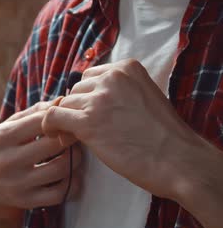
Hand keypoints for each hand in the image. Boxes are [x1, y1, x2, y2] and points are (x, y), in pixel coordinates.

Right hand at [0, 98, 81, 212]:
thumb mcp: (5, 127)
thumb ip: (32, 113)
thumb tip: (61, 101)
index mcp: (1, 137)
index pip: (42, 121)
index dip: (60, 118)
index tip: (66, 120)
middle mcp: (7, 161)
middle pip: (55, 144)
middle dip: (71, 137)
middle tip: (75, 135)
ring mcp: (17, 183)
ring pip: (61, 169)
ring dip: (75, 159)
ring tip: (74, 154)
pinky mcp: (26, 201)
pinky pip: (60, 193)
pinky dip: (71, 182)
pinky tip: (69, 174)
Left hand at [42, 59, 200, 198]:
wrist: (178, 161)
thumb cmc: (163, 136)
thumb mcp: (144, 97)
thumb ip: (119, 91)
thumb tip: (86, 98)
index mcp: (127, 67)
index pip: (90, 76)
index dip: (87, 97)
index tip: (92, 114)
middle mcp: (111, 78)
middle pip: (76, 90)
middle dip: (78, 109)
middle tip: (86, 130)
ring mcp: (99, 99)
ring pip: (65, 104)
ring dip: (67, 121)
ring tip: (76, 137)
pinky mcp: (87, 122)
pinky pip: (53, 116)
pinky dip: (50, 126)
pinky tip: (57, 137)